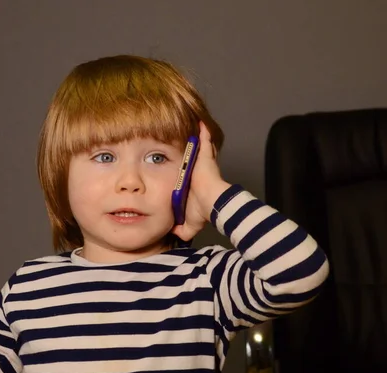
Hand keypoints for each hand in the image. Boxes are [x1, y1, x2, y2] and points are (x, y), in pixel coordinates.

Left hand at [171, 122, 230, 241]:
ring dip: (196, 140)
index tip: (172, 165)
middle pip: (194, 159)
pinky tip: (200, 122)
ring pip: (199, 149)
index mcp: (193, 185)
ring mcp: (204, 164)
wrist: (215, 204)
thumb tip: (173, 235)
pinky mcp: (207, 157)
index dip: (182, 170)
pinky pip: (205, 141)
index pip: (187, 175)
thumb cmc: (204, 212)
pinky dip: (203, 131)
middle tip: (181, 142)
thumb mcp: (189, 224)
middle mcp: (199, 172)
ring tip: (191, 128)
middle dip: (189, 151)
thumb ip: (181, 230)